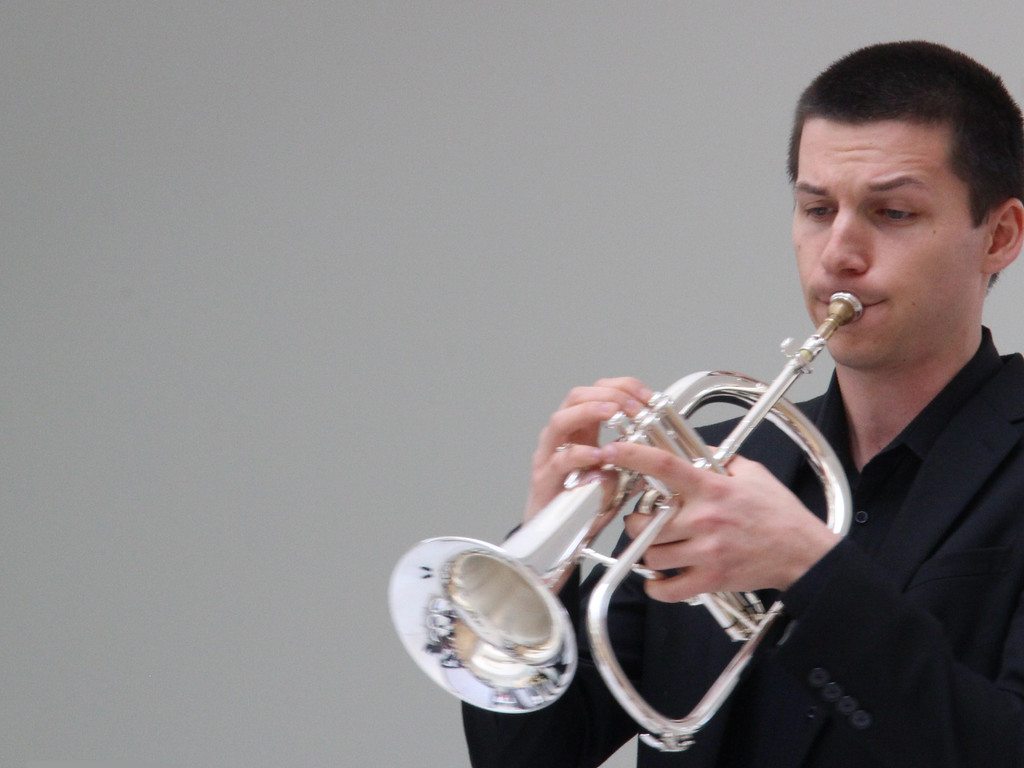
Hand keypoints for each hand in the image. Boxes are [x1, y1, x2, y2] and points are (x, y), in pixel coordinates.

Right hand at [523, 377, 652, 523]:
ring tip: (613, 414)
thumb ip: (630, 461)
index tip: (646, 395)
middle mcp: (562, 439)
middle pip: (575, 397)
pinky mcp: (545, 481)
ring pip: (560, 421)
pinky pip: (559, 461)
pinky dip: (580, 455)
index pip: (597, 393)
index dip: (622, 387)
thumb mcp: (616, 478)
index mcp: (581, 432)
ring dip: (589, 412)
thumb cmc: (584, 508)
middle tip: (632, 406)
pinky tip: (599, 455)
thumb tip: (657, 449)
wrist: (558, 544)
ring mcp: (549, 457)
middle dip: (607, 395)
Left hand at [603, 441, 839, 600]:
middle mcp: (704, 520)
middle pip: (646, 522)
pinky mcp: (711, 579)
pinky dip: (656, 587)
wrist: (804, 553)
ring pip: (652, 555)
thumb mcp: (753, 474)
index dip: (634, 456)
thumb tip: (697, 449)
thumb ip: (721, 460)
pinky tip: (658, 579)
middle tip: (642, 520)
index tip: (612, 451)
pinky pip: (668, 589)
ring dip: (647, 552)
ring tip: (656, 547)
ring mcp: (706, 552)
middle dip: (636, 521)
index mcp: (712, 489)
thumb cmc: (779, 514)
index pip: (664, 466)